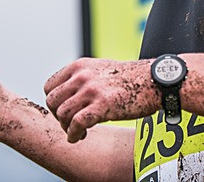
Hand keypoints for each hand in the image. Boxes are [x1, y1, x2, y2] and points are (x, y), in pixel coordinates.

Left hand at [44, 58, 159, 142]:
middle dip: (58, 116)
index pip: (49, 86)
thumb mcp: (101, 69)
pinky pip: (76, 124)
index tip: (65, 110)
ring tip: (78, 132)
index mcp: (80, 66)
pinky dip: (74, 135)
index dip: (55, 102)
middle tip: (70, 123)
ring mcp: (91, 90)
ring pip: (62, 114)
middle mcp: (82, 76)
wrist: (154, 81)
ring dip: (67, 128)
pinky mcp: (102, 105)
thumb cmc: (131, 78)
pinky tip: (80, 137)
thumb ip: (82, 78)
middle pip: (52, 101)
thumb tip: (68, 94)